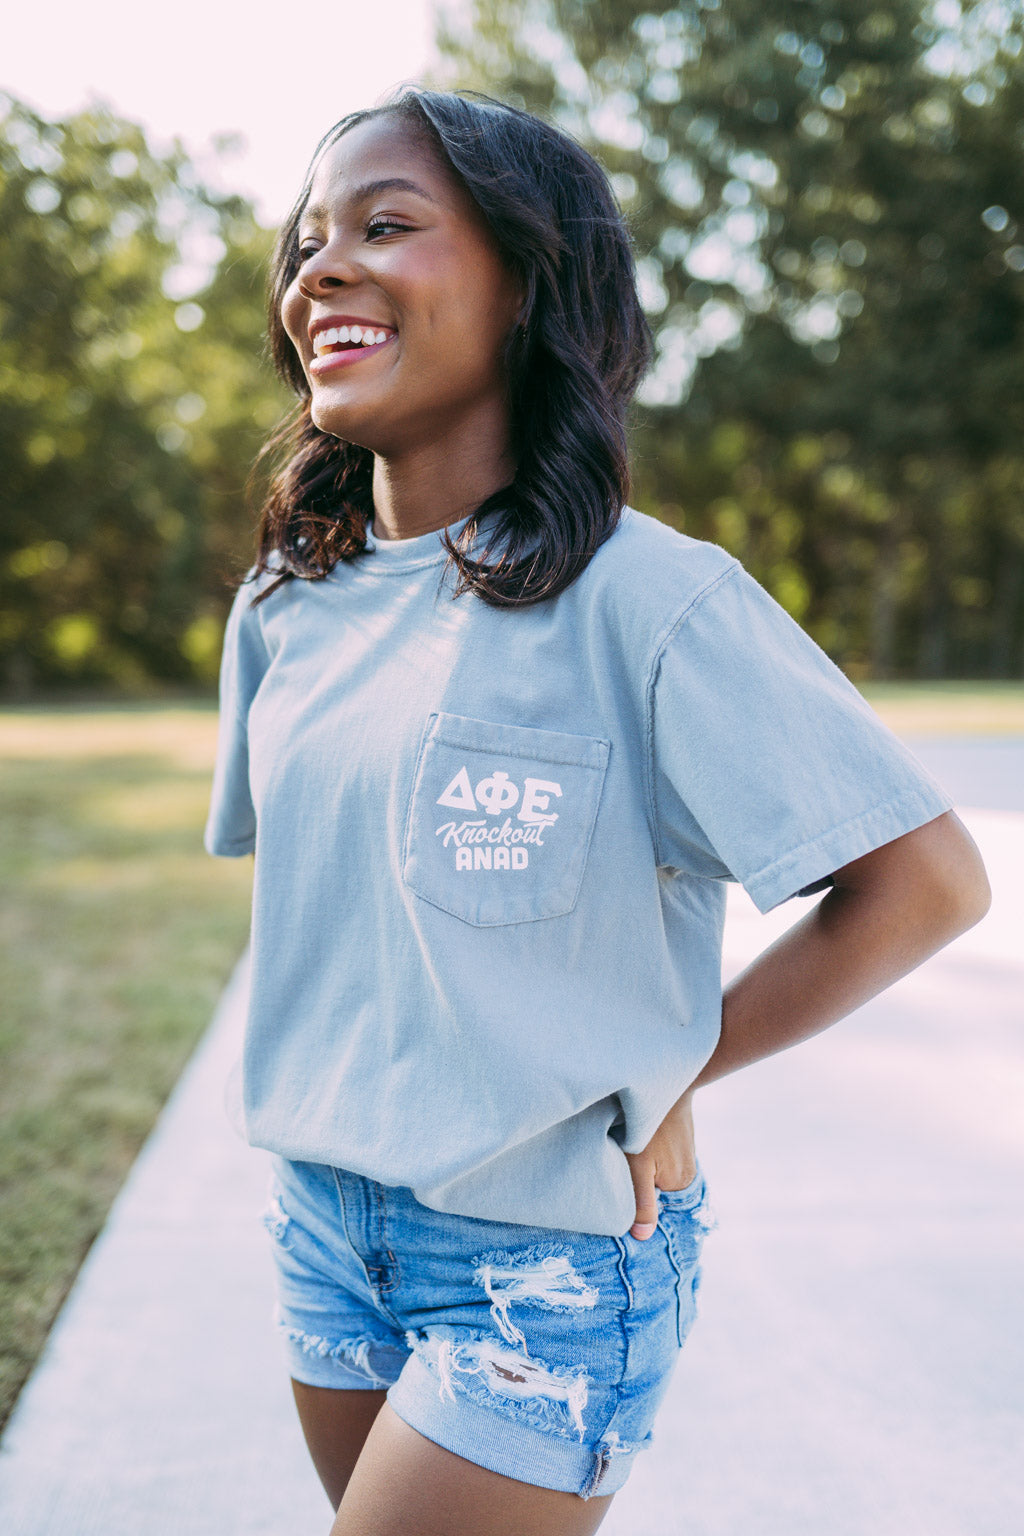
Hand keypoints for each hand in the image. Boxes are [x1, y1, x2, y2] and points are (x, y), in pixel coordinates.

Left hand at [624, 1090, 696, 1239]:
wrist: (669, 1083)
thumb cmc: (650, 1125)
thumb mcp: (639, 1165)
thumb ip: (642, 1201)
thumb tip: (643, 1237)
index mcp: (680, 1183)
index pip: (654, 1204)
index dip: (635, 1197)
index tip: (619, 1185)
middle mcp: (688, 1171)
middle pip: (657, 1187)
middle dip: (639, 1179)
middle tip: (621, 1162)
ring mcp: (686, 1153)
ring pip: (657, 1169)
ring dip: (643, 1162)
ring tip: (629, 1149)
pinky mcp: (680, 1138)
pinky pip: (661, 1155)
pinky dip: (650, 1151)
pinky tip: (640, 1139)